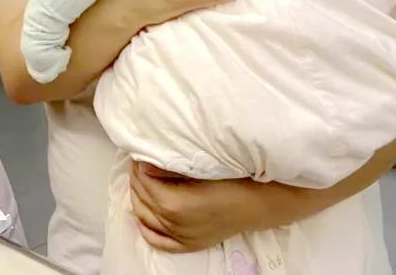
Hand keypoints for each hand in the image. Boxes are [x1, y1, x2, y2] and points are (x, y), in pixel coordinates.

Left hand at [128, 161, 305, 252]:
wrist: (259, 203)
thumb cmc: (232, 180)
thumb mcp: (198, 168)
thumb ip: (168, 167)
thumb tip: (144, 162)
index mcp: (175, 204)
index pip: (144, 181)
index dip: (139, 164)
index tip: (141, 152)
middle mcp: (175, 224)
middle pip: (142, 197)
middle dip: (137, 177)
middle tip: (140, 161)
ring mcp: (182, 236)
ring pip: (145, 216)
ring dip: (139, 196)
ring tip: (142, 178)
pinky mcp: (190, 244)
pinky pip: (158, 240)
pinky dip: (145, 227)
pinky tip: (141, 215)